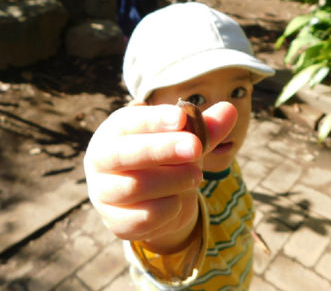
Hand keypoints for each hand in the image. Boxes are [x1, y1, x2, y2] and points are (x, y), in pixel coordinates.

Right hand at [83, 101, 236, 253]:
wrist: (156, 202)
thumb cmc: (168, 160)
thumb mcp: (187, 141)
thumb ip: (205, 128)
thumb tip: (229, 110)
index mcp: (115, 132)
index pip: (128, 122)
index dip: (154, 120)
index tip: (181, 118)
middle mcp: (100, 160)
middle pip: (124, 154)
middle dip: (162, 149)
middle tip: (197, 147)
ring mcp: (103, 193)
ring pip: (134, 187)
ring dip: (172, 180)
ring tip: (197, 176)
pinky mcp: (115, 222)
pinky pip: (143, 218)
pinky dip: (168, 209)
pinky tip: (177, 201)